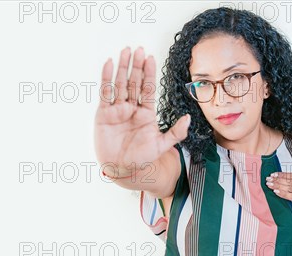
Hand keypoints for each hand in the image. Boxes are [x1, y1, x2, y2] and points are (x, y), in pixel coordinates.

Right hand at [93, 46, 189, 175]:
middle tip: (138, 49)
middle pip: (134, 82)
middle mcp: (132, 109)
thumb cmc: (142, 159)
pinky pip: (105, 93)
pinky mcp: (103, 114)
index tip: (151, 58)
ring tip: (125, 51)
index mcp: (146, 113)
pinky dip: (106, 78)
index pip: (148, 89)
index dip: (149, 73)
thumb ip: (175, 132)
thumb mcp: (161, 146)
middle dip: (136, 66)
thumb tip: (188, 118)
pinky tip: (108, 64)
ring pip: (120, 83)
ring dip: (122, 67)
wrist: (122, 170)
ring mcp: (117, 110)